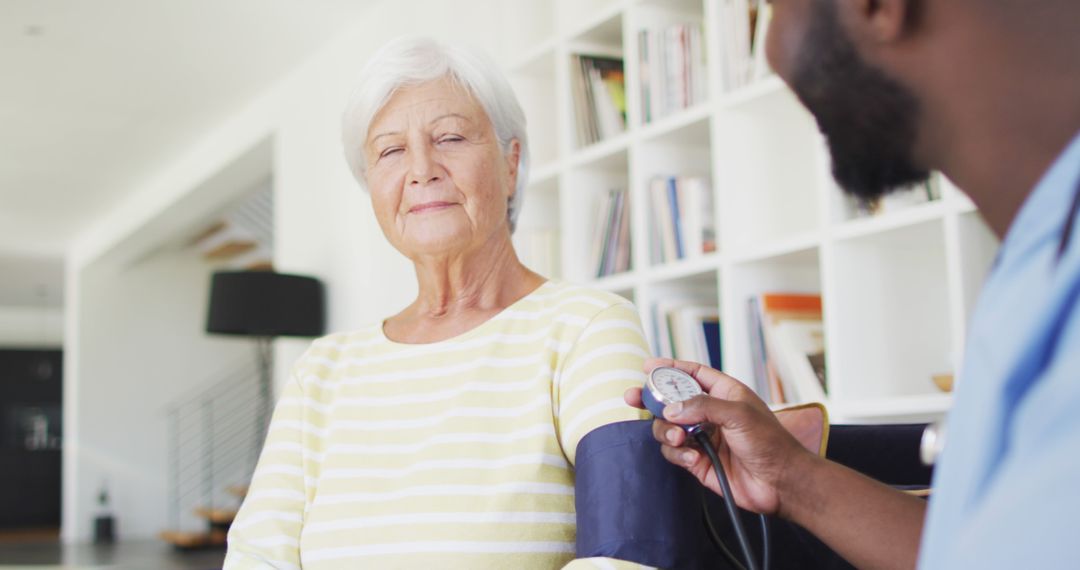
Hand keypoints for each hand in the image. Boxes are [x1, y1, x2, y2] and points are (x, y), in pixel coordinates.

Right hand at [624, 358, 816, 516]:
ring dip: (667, 431)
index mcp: (724, 394)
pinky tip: (694, 458)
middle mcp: (710, 414)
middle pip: (671, 400)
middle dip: (652, 399)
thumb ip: (702, 407)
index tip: (648, 366)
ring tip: (681, 438)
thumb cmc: (772, 443)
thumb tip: (671, 409)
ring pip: (668, 427)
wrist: (781, 483)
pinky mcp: (698, 461)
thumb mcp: (739, 414)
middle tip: (634, 398)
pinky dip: (678, 454)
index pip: (692, 374)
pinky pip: (675, 452)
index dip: (670, 368)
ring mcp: (703, 437)